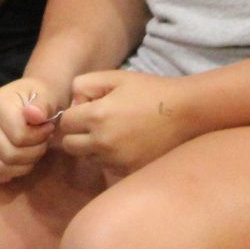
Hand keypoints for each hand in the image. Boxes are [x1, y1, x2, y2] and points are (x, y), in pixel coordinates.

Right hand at [0, 79, 60, 183]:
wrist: (32, 95)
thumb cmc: (41, 95)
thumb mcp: (47, 95)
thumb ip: (42, 105)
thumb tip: (35, 115)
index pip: (18, 136)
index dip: (38, 137)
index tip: (49, 128)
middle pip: (8, 154)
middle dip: (33, 153)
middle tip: (44, 141)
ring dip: (22, 166)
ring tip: (34, 151)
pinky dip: (6, 173)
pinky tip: (21, 163)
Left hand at [57, 69, 194, 175]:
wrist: (185, 113)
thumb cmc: (150, 91)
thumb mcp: (115, 77)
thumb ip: (85, 85)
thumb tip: (74, 103)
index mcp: (96, 116)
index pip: (64, 123)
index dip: (74, 115)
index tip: (89, 109)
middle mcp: (102, 142)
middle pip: (70, 146)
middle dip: (77, 135)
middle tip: (97, 124)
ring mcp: (116, 160)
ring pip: (89, 158)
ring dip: (94, 147)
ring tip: (117, 133)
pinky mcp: (130, 171)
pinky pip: (108, 167)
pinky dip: (112, 158)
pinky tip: (128, 144)